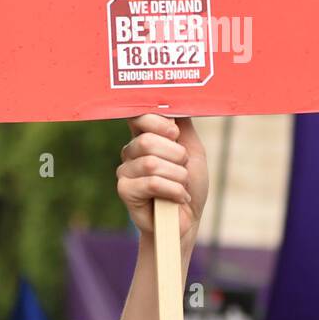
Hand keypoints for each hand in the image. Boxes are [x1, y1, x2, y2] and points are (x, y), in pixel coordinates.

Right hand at [116, 114, 207, 242]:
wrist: (188, 221)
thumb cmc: (189, 185)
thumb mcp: (193, 149)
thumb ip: (183, 124)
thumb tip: (177, 99)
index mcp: (144, 137)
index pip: (140, 116)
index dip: (159, 122)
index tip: (175, 134)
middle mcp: (131, 152)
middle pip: (147, 141)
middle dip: (176, 156)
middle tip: (183, 168)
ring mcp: (125, 171)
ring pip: (151, 163)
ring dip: (178, 176)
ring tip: (182, 185)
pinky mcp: (125, 191)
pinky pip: (152, 183)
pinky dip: (174, 190)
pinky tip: (178, 198)